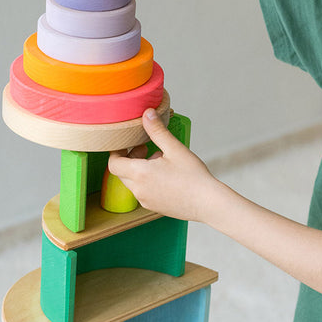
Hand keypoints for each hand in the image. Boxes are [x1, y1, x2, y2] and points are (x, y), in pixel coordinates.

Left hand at [108, 110, 222, 222]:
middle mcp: (138, 190)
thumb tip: (147, 114)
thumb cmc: (194, 177)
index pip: (113, 163)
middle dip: (130, 158)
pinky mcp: (153, 207)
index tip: (128, 143)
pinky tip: (165, 176)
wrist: (208, 203)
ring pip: (132, 183)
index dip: (117, 152)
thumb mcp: (175, 149)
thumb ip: (157, 131)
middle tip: (146, 148)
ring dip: (139, 170)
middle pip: (121, 172)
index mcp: (140, 173)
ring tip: (160, 162)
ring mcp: (145, 200)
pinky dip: (147, 182)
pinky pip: (142, 192)